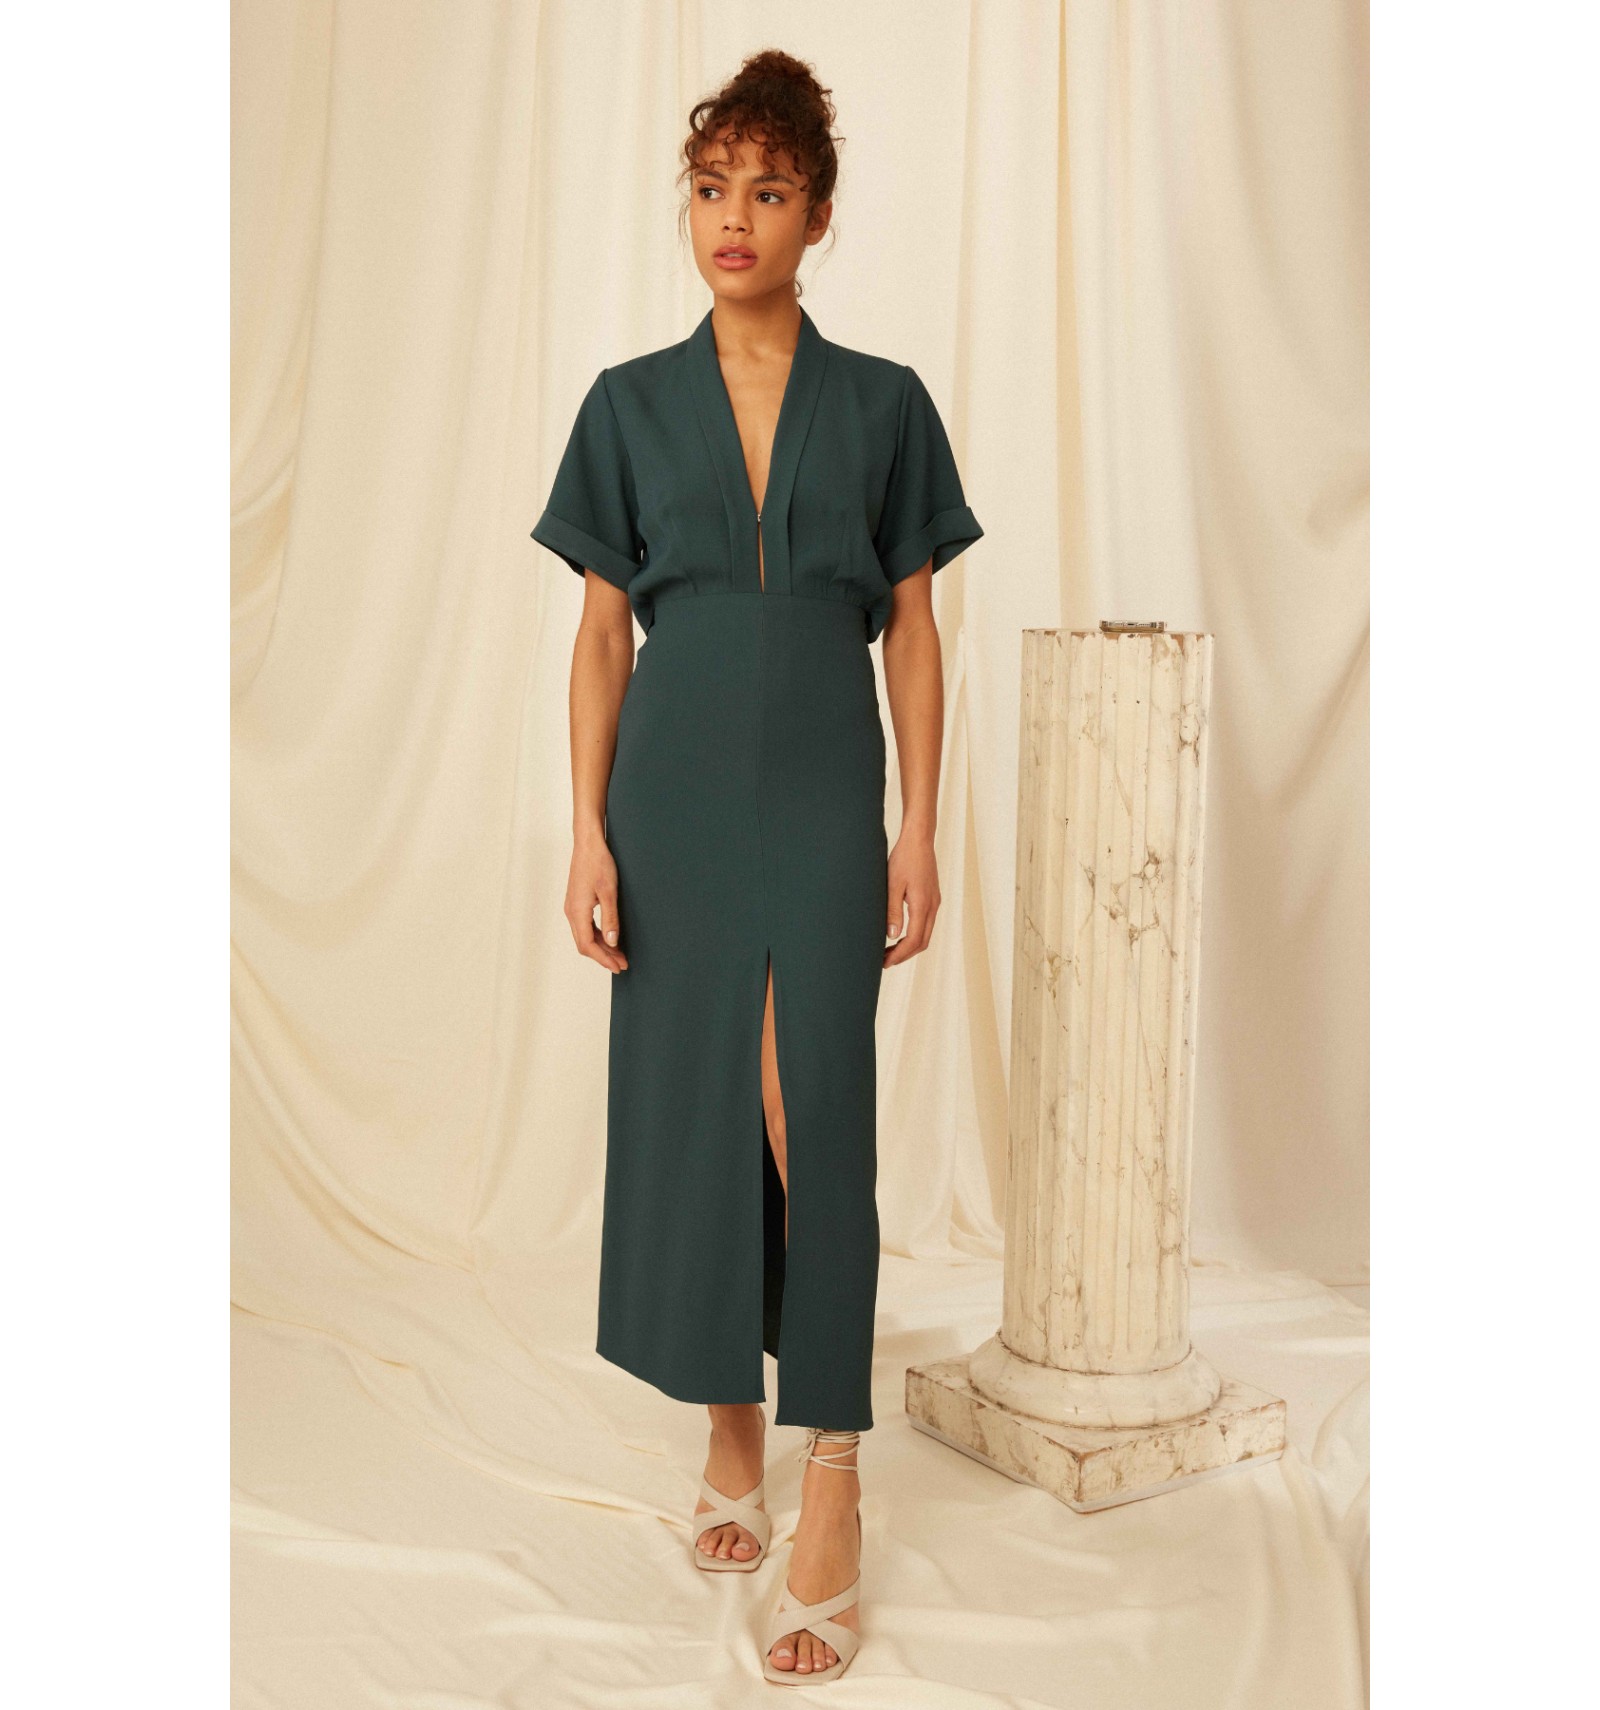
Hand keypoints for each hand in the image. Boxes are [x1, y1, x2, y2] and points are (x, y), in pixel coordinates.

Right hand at [566, 831, 628, 972]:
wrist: (588, 844)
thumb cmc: (598, 863)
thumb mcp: (609, 892)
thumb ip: (611, 919)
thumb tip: (613, 942)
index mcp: (577, 912)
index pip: (588, 945)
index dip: (603, 959)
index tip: (618, 967)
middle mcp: (571, 912)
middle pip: (585, 944)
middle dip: (604, 956)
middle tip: (622, 964)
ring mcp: (572, 907)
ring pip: (585, 936)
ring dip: (602, 947)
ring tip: (619, 954)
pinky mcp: (577, 903)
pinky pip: (585, 926)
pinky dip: (598, 936)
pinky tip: (610, 938)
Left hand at [884, 830, 939, 967]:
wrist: (919, 839)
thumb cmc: (904, 858)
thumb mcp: (892, 885)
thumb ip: (893, 911)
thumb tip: (892, 936)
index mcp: (923, 905)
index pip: (914, 940)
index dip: (899, 955)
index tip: (885, 962)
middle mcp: (932, 906)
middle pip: (922, 942)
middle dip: (904, 955)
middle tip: (884, 961)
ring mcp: (934, 902)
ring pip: (925, 934)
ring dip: (909, 946)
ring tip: (889, 950)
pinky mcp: (932, 898)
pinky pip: (926, 923)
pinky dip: (914, 934)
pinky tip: (900, 933)